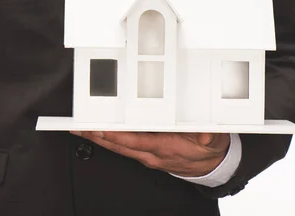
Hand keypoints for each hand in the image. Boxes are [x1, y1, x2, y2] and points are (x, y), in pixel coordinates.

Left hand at [71, 131, 229, 176]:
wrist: (211, 166)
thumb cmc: (208, 150)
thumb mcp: (214, 140)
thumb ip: (209, 136)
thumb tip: (204, 135)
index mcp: (165, 147)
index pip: (136, 141)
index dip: (118, 136)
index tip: (103, 129)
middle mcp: (152, 153)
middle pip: (120, 145)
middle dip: (99, 137)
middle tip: (80, 127)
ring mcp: (147, 155)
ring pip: (118, 147)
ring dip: (99, 139)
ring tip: (82, 129)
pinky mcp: (146, 154)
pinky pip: (123, 148)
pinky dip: (109, 141)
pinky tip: (100, 134)